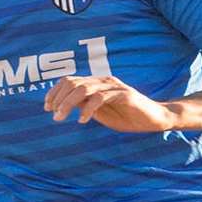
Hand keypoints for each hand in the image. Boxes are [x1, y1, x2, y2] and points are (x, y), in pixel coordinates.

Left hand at [44, 76, 177, 131]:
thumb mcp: (100, 112)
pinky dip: (88, 109)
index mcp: (97, 83)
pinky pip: (100, 98)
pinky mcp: (124, 94)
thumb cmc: (127, 117)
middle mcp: (104, 80)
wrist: (155, 119)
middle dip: (58, 98)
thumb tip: (63, 105)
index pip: (70, 80)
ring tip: (60, 118)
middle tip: (53, 115)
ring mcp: (114, 86)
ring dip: (68, 103)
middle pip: (73, 82)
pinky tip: (83, 120)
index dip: (55, 92)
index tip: (46, 107)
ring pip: (83, 88)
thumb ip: (84, 105)